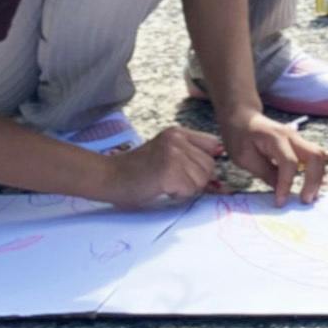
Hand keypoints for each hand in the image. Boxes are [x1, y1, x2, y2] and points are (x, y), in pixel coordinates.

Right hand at [101, 126, 225, 209]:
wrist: (107, 177)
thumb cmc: (135, 172)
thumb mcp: (165, 154)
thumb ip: (190, 158)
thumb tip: (221, 181)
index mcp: (178, 132)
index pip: (213, 146)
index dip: (205, 165)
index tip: (190, 174)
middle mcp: (178, 138)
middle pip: (210, 165)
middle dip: (196, 180)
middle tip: (172, 182)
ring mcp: (173, 153)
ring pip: (202, 179)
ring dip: (187, 189)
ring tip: (165, 184)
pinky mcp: (169, 170)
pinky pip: (190, 189)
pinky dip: (178, 195)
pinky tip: (161, 189)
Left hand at [223, 112, 326, 206]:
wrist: (242, 118)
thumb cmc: (239, 136)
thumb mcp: (244, 158)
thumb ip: (265, 173)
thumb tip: (280, 190)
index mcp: (276, 138)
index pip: (289, 163)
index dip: (286, 184)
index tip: (280, 202)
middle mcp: (292, 136)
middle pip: (315, 156)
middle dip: (313, 180)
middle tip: (305, 200)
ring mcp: (298, 139)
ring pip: (319, 156)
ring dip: (318, 177)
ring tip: (310, 196)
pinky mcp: (299, 145)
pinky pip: (313, 158)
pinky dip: (315, 173)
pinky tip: (312, 187)